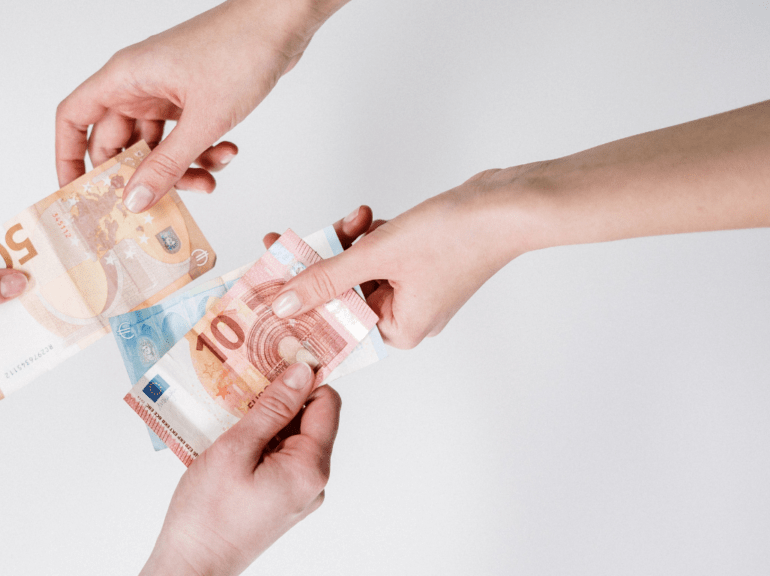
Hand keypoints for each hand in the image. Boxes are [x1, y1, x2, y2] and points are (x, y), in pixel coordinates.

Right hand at [56, 0, 348, 211]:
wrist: (282, 22)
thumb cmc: (239, 50)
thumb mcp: (202, 120)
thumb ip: (166, 166)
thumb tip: (134, 200)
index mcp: (125, 78)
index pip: (74, 119)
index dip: (68, 158)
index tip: (77, 194)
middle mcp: (139, 84)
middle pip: (119, 143)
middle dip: (140, 176)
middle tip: (156, 203)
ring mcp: (165, 91)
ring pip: (156, 146)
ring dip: (180, 169)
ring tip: (207, 180)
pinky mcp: (191, 97)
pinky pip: (183, 137)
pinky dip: (201, 153)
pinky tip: (226, 153)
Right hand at [140, 362, 340, 575]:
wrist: (193, 563)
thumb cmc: (208, 513)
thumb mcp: (236, 449)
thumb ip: (272, 408)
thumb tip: (302, 372)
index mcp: (309, 468)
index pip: (327, 403)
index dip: (305, 377)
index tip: (277, 358)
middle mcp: (313, 481)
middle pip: (309, 419)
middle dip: (280, 396)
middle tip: (244, 379)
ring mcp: (298, 492)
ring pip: (291, 437)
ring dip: (265, 418)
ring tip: (230, 409)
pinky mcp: (281, 498)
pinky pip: (279, 457)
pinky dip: (260, 440)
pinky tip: (230, 435)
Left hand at [266, 169, 534, 348]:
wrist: (507, 204)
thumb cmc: (457, 237)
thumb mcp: (377, 256)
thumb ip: (326, 279)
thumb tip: (284, 303)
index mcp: (398, 330)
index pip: (334, 325)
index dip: (299, 306)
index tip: (267, 288)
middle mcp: (406, 316)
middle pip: (342, 293)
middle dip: (322, 263)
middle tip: (287, 244)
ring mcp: (415, 289)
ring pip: (359, 268)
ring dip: (348, 241)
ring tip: (353, 220)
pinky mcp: (421, 262)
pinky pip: (379, 253)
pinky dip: (370, 235)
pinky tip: (369, 217)